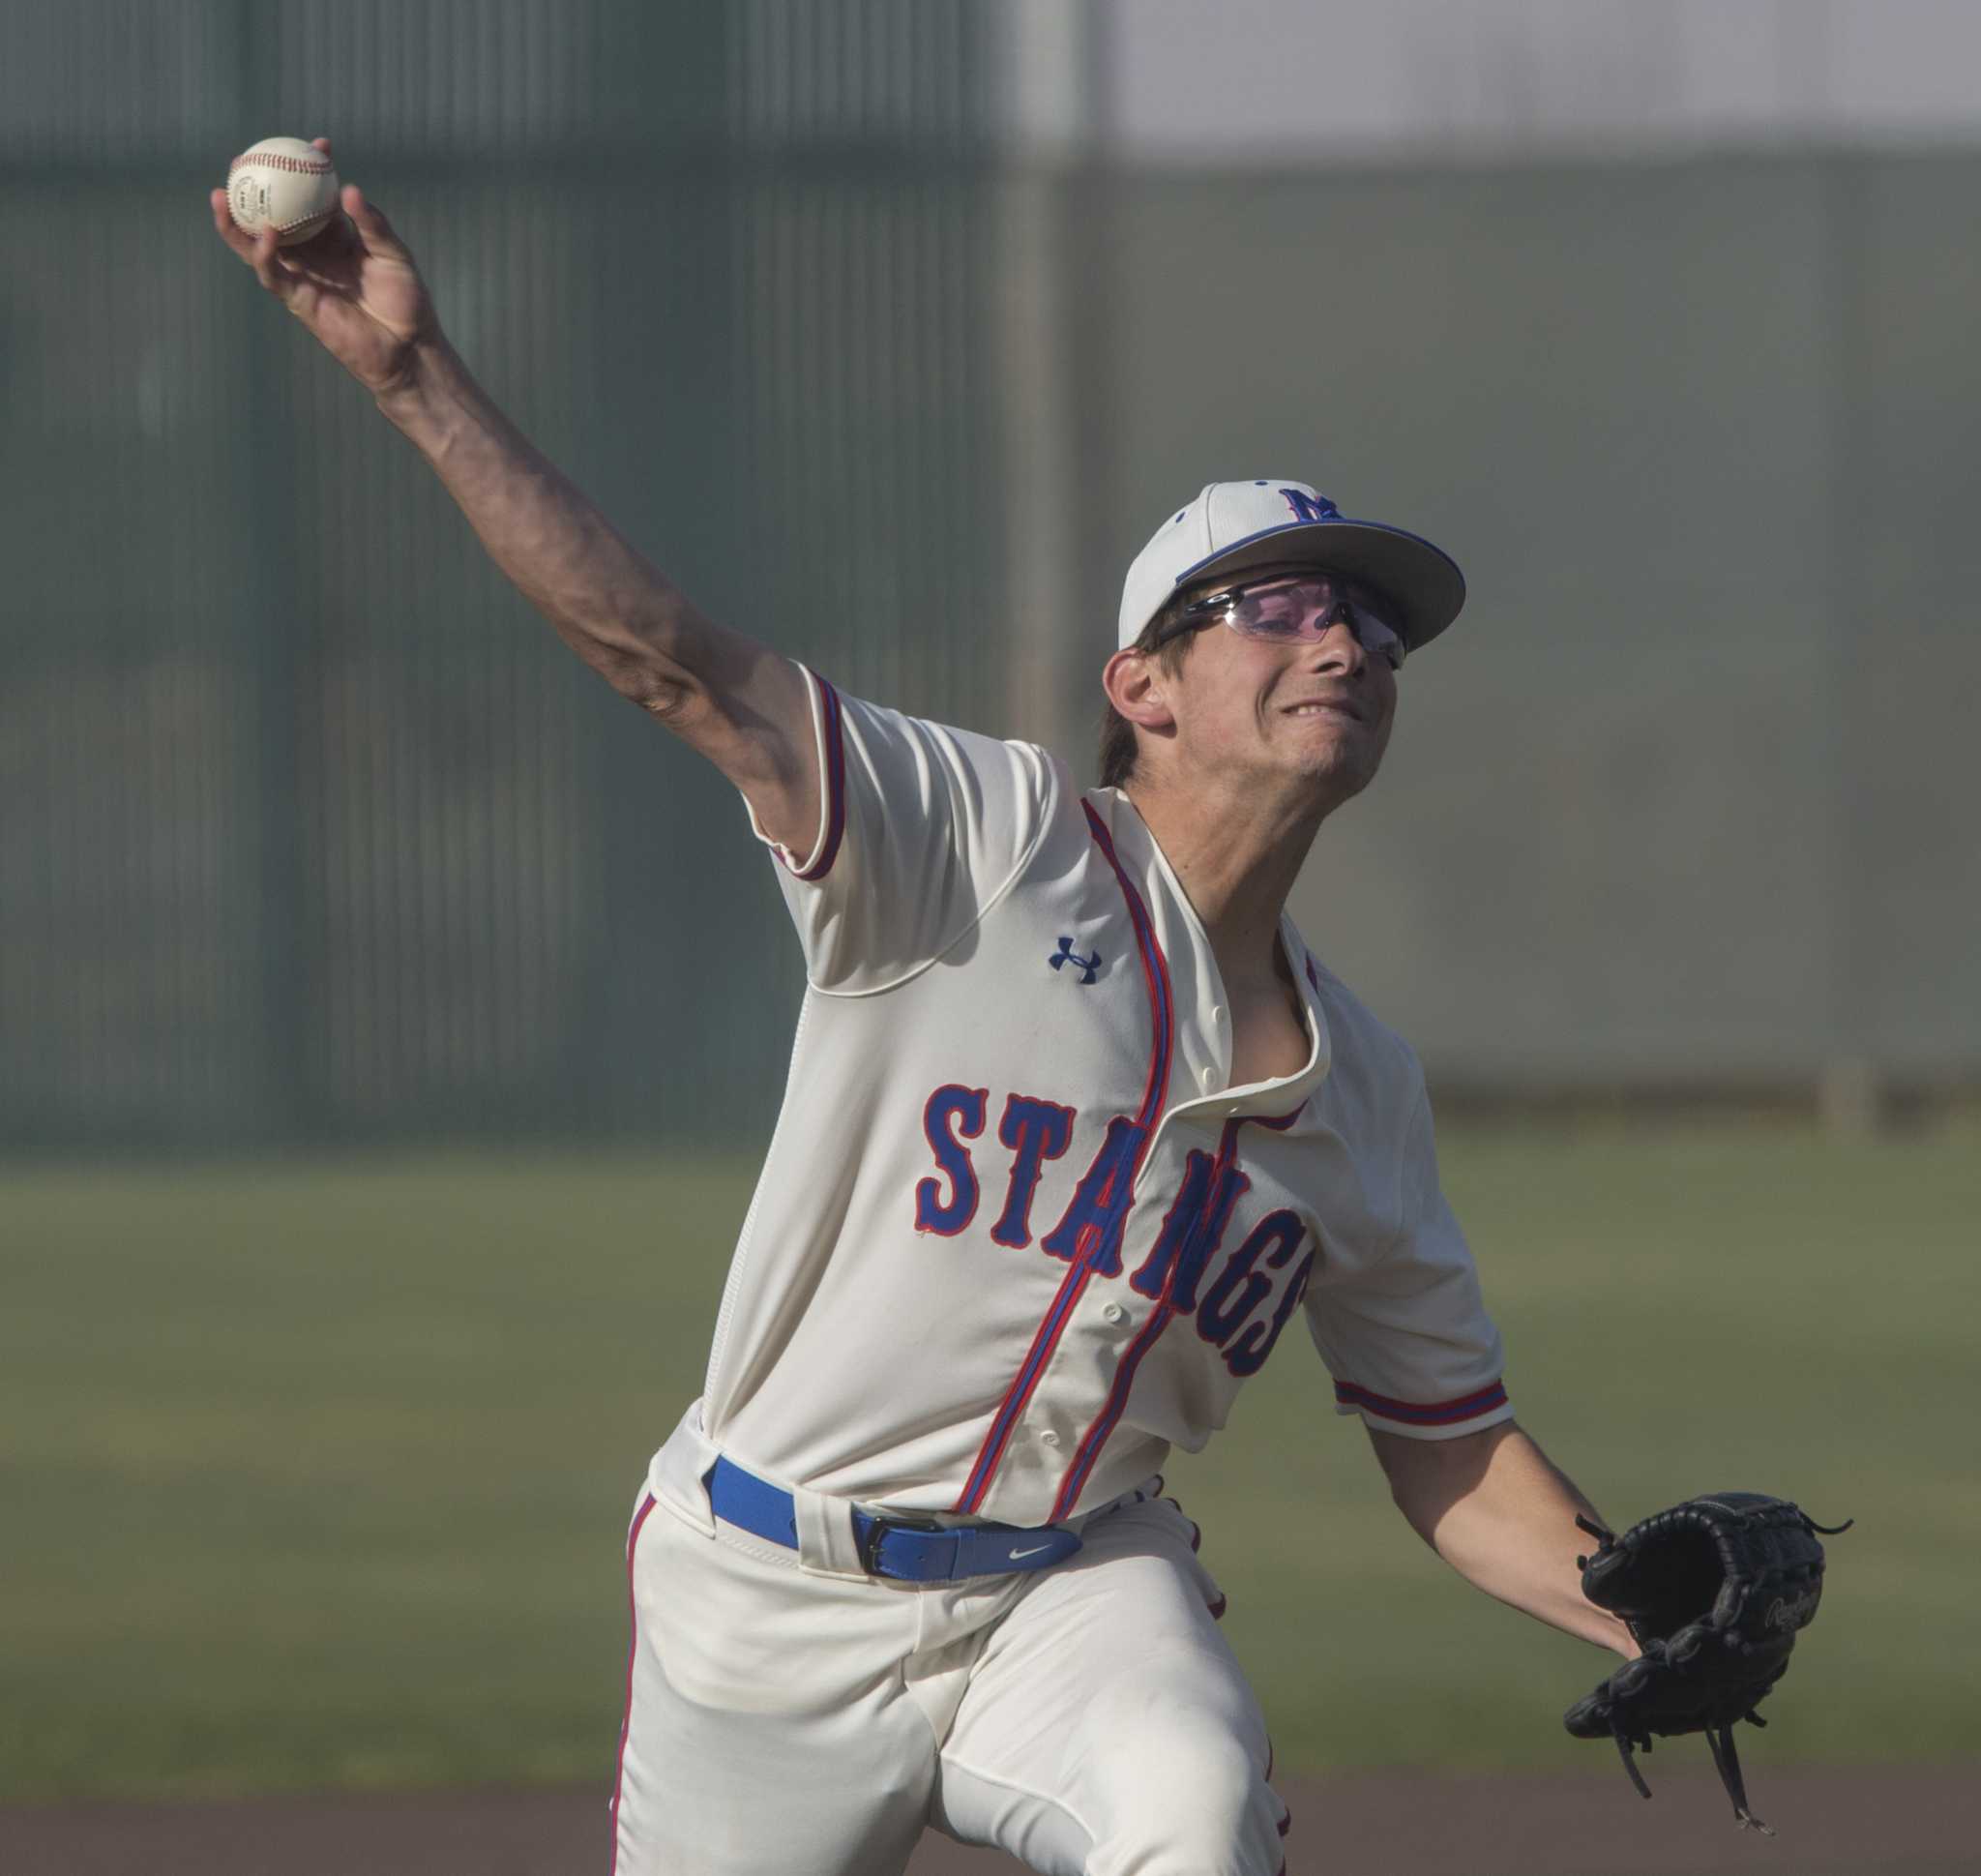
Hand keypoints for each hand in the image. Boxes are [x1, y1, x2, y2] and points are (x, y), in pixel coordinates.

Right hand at [211, 135, 438, 397]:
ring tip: (221, 194)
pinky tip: (265, 233)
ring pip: (259, 246)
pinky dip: (265, 254)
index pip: (315, 198)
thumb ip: (373, 224)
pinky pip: (274, 274)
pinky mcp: (299, 301)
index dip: (311, 172)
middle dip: (254, 190)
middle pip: (273, 216)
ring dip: (237, 223)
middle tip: (240, 161)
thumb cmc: (406, 301)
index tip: (316, 145)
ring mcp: (303, 276)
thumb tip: (349, 189)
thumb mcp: (393, 255)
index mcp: (336, 237)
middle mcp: (313, 253)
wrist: (408, 347)